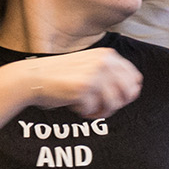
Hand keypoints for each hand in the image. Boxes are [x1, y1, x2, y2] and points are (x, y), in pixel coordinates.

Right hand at [22, 50, 142, 118]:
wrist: (34, 78)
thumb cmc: (61, 76)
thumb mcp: (90, 67)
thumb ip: (111, 75)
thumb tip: (134, 92)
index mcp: (107, 55)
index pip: (134, 78)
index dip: (127, 93)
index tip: (112, 98)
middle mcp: (104, 62)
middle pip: (128, 93)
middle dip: (116, 104)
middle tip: (101, 106)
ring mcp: (95, 75)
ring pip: (113, 104)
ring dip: (100, 111)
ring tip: (87, 108)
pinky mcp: (84, 89)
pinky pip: (94, 110)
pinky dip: (85, 112)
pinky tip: (74, 105)